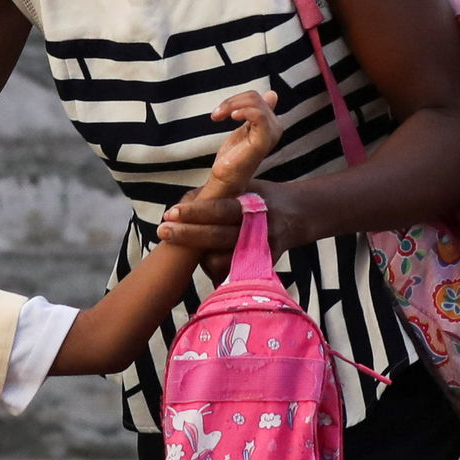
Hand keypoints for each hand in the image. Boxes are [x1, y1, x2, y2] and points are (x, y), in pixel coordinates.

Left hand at [156, 178, 312, 281]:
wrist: (296, 216)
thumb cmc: (260, 197)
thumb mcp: (243, 185)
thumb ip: (213, 193)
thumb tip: (180, 205)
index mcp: (254, 205)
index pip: (221, 210)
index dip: (195, 213)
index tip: (171, 213)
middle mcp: (259, 231)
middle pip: (217, 238)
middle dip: (187, 235)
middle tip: (162, 231)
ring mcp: (260, 253)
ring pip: (219, 262)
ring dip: (199, 255)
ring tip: (190, 243)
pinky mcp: (259, 270)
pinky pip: (227, 274)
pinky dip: (212, 267)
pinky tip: (207, 256)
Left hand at [205, 88, 283, 194]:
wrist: (226, 178)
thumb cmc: (233, 157)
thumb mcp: (244, 128)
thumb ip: (256, 112)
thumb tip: (272, 94)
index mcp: (271, 123)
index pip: (257, 97)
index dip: (237, 99)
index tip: (221, 111)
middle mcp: (276, 127)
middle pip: (255, 97)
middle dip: (231, 101)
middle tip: (216, 114)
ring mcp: (271, 133)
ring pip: (255, 102)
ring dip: (231, 105)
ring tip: (219, 116)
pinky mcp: (263, 140)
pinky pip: (258, 115)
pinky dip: (242, 111)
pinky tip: (231, 117)